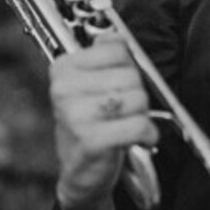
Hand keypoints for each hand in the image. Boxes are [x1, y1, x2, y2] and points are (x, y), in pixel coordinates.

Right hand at [50, 34, 157, 209]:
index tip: (118, 84)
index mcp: (62, 68)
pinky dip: (147, 134)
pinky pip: (138, 125)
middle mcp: (63, 89)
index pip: (115, 48)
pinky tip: (139, 139)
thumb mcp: (92, 85)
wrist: (81, 175)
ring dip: (142, 115)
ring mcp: (75, 115)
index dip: (128, 67)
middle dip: (137, 95)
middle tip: (123, 112)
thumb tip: (114, 35)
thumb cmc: (92, 125)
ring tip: (126, 126)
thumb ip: (104, 57)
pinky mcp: (91, 140)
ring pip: (137, 99)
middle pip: (130, 75)